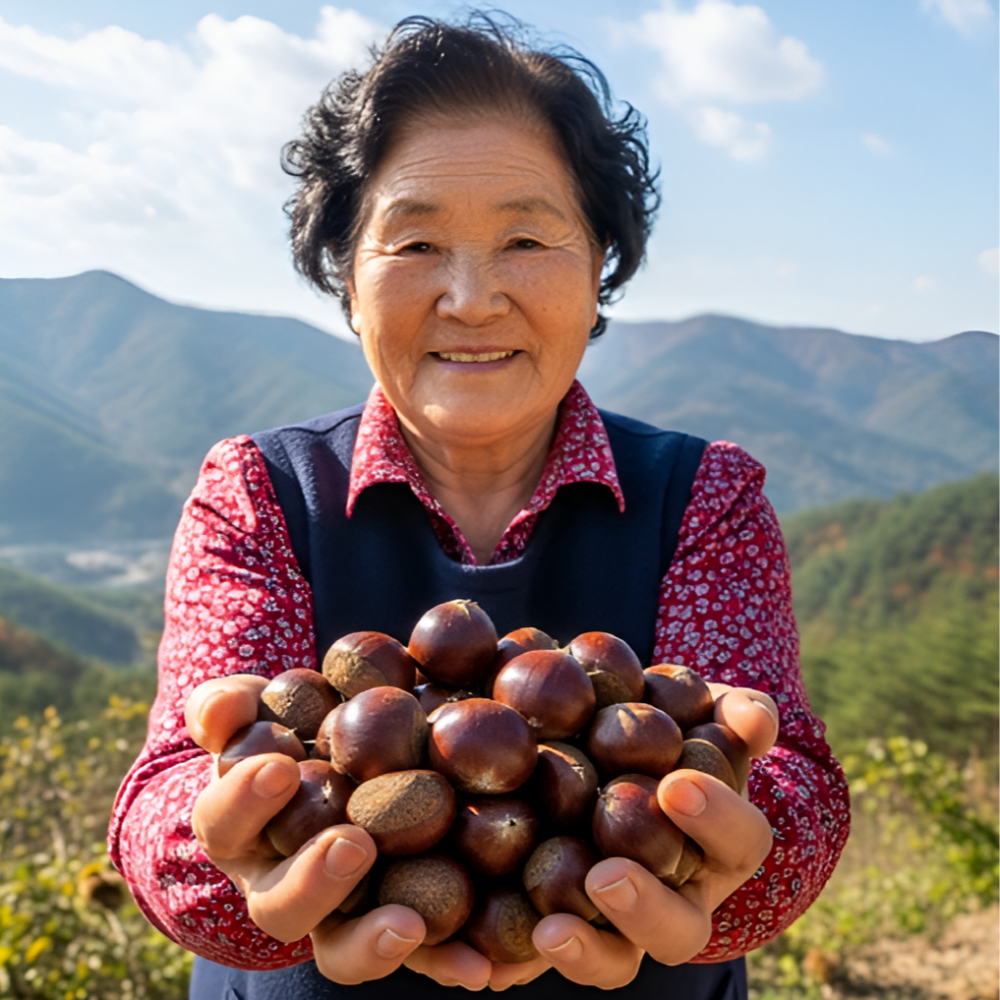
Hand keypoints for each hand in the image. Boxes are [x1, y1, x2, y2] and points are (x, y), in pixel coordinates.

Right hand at [184, 677, 491, 987]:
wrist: (340, 751)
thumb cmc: (291, 727)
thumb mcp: (259, 707)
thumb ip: (231, 705)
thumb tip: (221, 710)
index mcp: (241, 830)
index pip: (225, 823)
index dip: (244, 801)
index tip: (280, 767)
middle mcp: (280, 883)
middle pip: (278, 906)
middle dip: (312, 882)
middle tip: (351, 845)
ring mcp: (338, 912)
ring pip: (339, 947)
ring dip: (369, 940)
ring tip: (408, 924)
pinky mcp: (397, 920)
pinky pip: (418, 957)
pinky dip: (444, 961)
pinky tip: (478, 965)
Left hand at [488, 684, 779, 989]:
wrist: (609, 742)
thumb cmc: (671, 725)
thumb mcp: (704, 710)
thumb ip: (736, 711)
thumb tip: (755, 718)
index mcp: (720, 846)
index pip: (739, 842)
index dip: (717, 820)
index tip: (675, 786)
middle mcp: (677, 897)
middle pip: (678, 929)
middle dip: (646, 909)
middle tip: (608, 877)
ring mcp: (618, 921)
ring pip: (615, 959)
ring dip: (586, 952)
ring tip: (550, 931)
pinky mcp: (558, 923)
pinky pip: (539, 961)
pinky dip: (516, 965)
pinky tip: (491, 965)